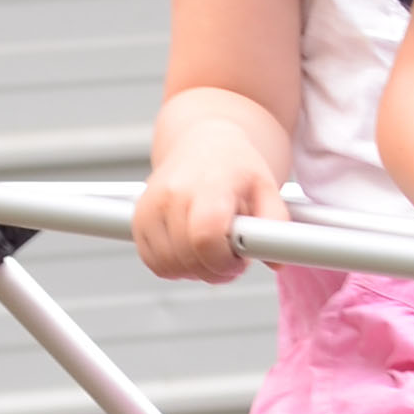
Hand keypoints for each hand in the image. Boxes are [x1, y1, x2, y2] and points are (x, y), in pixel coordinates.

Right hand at [132, 146, 281, 282]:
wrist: (204, 144)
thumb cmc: (236, 166)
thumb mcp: (267, 186)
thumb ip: (275, 222)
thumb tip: (276, 260)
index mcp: (208, 185)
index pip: (205, 238)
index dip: (223, 261)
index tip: (239, 260)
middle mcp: (172, 194)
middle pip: (187, 258)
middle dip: (215, 269)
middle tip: (232, 257)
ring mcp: (150, 206)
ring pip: (168, 265)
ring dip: (194, 270)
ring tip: (213, 250)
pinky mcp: (137, 219)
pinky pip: (153, 262)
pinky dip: (174, 266)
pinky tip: (192, 250)